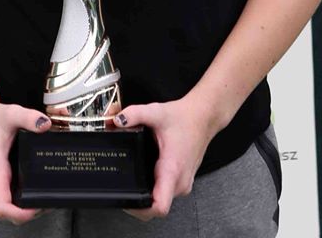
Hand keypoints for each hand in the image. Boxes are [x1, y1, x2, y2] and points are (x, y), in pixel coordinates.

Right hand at [0, 97, 52, 224]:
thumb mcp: (11, 114)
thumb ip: (29, 118)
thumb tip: (45, 124)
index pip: (2, 207)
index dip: (21, 214)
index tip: (38, 207)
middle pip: (7, 212)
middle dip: (29, 211)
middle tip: (48, 200)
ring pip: (6, 207)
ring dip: (24, 207)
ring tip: (43, 195)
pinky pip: (4, 199)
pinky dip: (18, 200)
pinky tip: (31, 189)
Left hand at [113, 94, 217, 221]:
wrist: (203, 118)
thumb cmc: (185, 118)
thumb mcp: (156, 112)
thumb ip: (135, 114)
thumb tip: (117, 120)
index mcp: (172, 169)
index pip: (159, 207)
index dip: (140, 209)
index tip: (127, 200)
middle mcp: (180, 182)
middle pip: (155, 208)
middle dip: (137, 202)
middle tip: (122, 188)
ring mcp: (182, 184)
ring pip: (160, 201)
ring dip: (146, 195)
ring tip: (134, 178)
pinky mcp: (182, 181)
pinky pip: (164, 193)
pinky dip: (154, 188)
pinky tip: (146, 173)